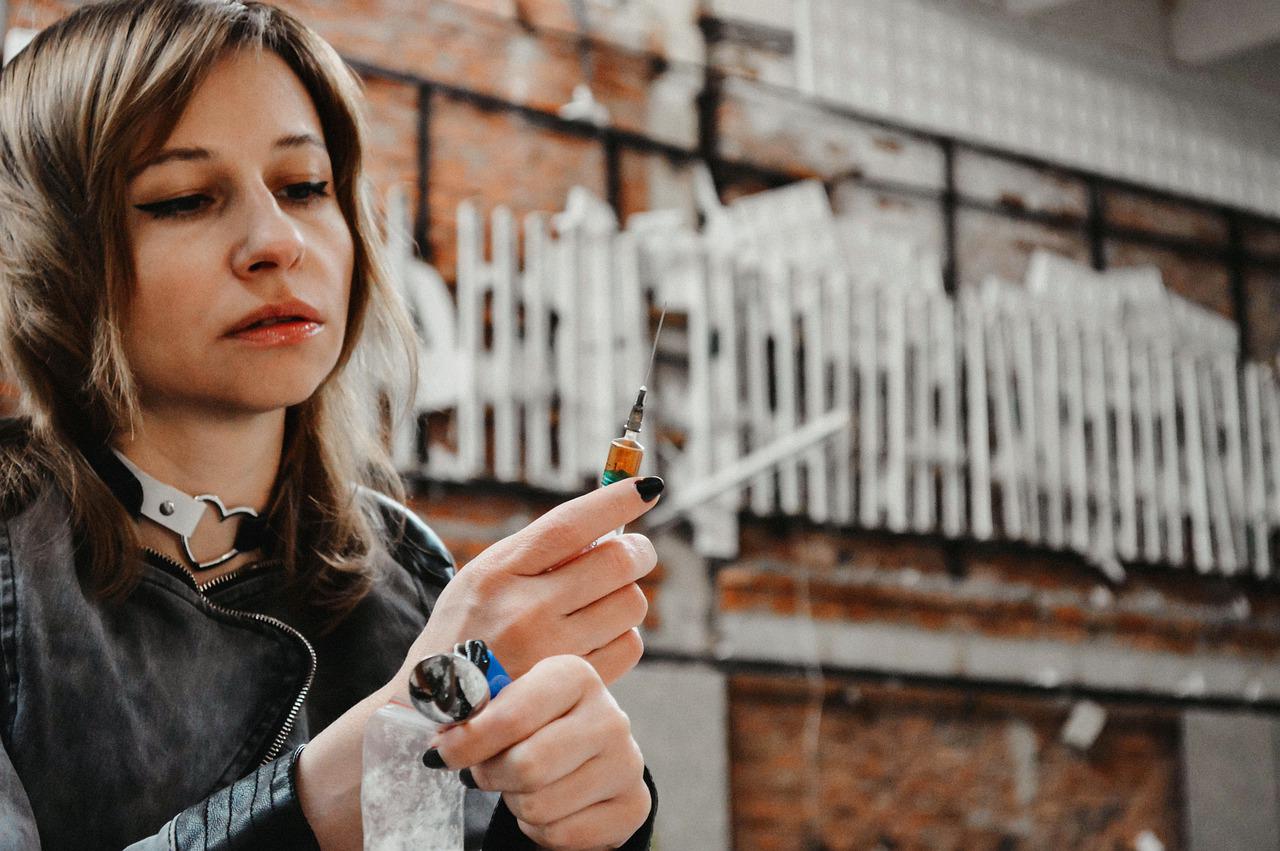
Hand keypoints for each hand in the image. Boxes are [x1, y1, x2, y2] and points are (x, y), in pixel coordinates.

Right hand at [396, 477, 663, 688]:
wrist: (436, 708)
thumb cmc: (469, 629)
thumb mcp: (483, 577)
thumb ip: (537, 551)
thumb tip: (609, 522)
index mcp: (499, 572)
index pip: (570, 525)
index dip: (616, 500)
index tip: (646, 487)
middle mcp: (524, 611)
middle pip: (616, 562)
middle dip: (637, 551)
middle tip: (635, 552)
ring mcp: (550, 653)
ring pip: (631, 604)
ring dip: (628, 595)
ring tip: (603, 600)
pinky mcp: (571, 686)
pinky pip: (629, 646)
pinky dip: (623, 635)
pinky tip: (598, 635)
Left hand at [431, 655, 650, 849]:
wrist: (586, 761)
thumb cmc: (534, 727)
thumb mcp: (508, 703)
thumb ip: (476, 709)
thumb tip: (443, 733)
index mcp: (575, 675)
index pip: (512, 715)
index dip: (468, 741)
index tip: (443, 753)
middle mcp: (609, 715)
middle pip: (527, 766)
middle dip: (492, 776)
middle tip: (485, 772)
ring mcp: (627, 762)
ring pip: (539, 805)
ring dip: (516, 803)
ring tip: (522, 786)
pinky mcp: (634, 806)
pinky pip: (560, 834)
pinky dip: (539, 829)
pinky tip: (549, 806)